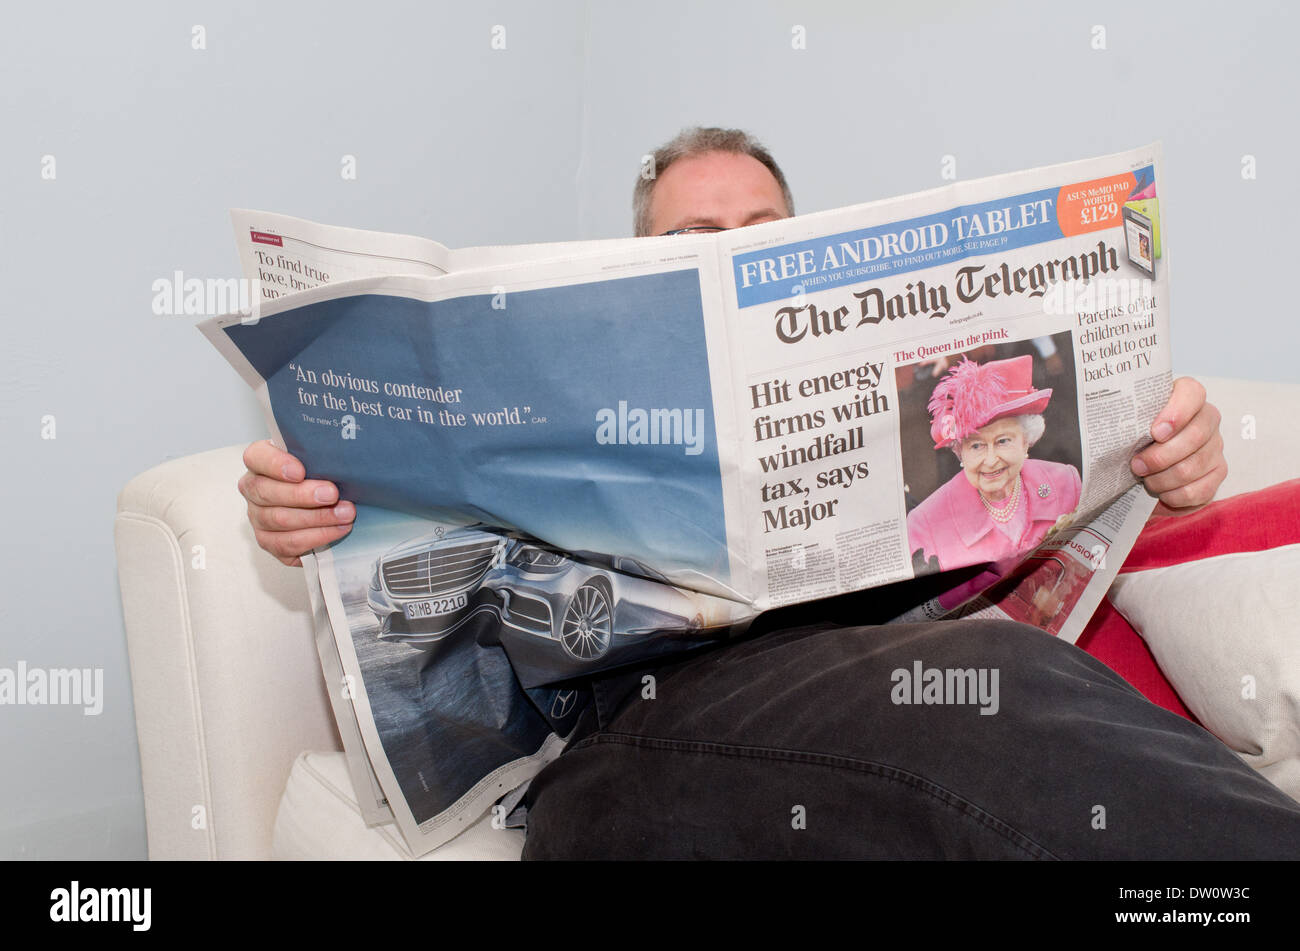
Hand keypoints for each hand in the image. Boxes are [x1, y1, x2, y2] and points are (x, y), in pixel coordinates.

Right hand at [238, 439, 353, 566]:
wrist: (327, 502)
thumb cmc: (319, 475)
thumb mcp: (319, 459)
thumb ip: (320, 457)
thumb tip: (341, 461)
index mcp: (260, 462)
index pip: (256, 457)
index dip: (275, 464)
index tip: (300, 471)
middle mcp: (254, 490)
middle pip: (265, 492)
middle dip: (302, 495)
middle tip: (332, 495)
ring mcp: (258, 518)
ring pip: (279, 520)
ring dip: (317, 518)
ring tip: (345, 514)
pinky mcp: (270, 542)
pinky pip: (287, 544)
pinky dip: (316, 537)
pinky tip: (336, 530)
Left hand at [1130, 377, 1225, 513]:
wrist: (1145, 462)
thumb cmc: (1137, 435)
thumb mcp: (1132, 420)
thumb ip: (1128, 415)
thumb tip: (1110, 424)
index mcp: (1188, 397)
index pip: (1192, 393)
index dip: (1176, 413)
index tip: (1155, 432)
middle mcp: (1208, 419)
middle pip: (1195, 436)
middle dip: (1160, 456)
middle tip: (1136, 465)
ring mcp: (1215, 447)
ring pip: (1192, 467)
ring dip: (1162, 479)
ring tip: (1145, 480)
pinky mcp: (1217, 474)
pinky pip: (1198, 490)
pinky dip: (1174, 495)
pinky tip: (1161, 492)